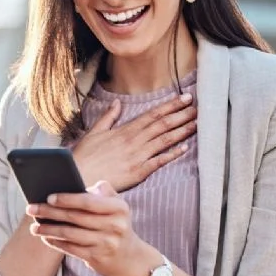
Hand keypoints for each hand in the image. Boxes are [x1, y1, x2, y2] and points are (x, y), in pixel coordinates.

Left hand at [27, 181, 146, 275]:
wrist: (129, 258)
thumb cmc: (116, 224)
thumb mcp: (117, 205)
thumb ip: (102, 191)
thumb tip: (75, 186)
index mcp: (119, 208)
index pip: (88, 201)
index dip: (67, 199)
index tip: (48, 197)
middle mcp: (115, 226)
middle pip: (75, 217)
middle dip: (50, 213)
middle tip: (31, 208)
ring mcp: (106, 243)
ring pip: (70, 234)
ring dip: (49, 230)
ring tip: (34, 227)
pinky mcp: (97, 258)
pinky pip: (71, 249)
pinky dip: (56, 243)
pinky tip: (45, 237)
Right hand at [72, 93, 195, 190]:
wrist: (77, 176)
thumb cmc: (84, 156)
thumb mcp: (94, 132)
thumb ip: (108, 117)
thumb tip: (117, 103)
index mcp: (125, 130)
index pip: (152, 114)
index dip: (170, 106)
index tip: (184, 98)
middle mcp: (134, 140)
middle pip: (162, 125)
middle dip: (181, 115)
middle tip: (198, 107)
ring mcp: (137, 156)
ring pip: (164, 140)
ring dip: (181, 131)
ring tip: (197, 123)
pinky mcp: (138, 172)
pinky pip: (158, 161)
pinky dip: (172, 154)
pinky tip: (185, 148)